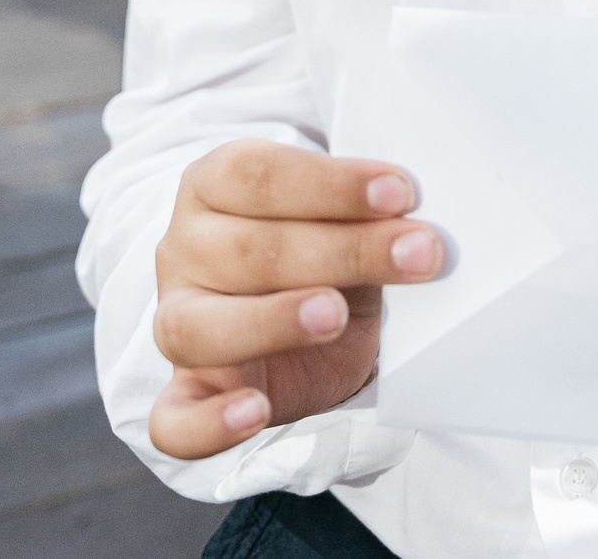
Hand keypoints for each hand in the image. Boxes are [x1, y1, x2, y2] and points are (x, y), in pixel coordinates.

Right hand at [148, 139, 442, 458]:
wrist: (309, 320)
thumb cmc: (324, 251)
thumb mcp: (348, 219)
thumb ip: (369, 214)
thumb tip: (421, 228)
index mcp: (214, 184)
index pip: (256, 174)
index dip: (329, 183)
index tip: (398, 193)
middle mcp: (185, 249)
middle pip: (246, 249)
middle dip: (341, 251)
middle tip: (417, 254)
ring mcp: (177, 320)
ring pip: (197, 328)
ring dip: (273, 321)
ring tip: (335, 315)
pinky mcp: (188, 392)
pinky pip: (176, 419)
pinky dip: (210, 423)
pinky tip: (255, 412)